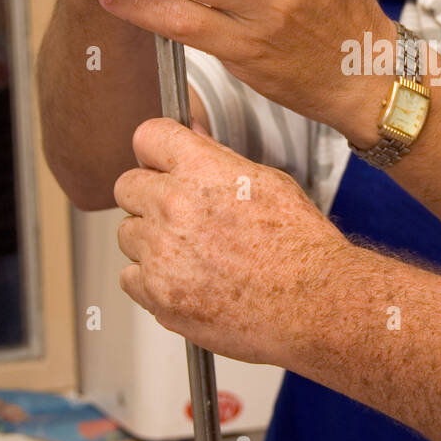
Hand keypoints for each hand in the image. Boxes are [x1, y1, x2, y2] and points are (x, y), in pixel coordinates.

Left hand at [114, 117, 352, 362]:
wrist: (313, 303)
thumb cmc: (300, 247)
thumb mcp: (269, 183)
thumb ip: (219, 160)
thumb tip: (193, 139)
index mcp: (202, 171)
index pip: (147, 138)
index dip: (155, 151)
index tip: (160, 163)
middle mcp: (174, 207)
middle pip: (126, 186)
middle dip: (149, 196)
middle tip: (178, 214)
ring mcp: (162, 253)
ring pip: (128, 234)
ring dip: (151, 241)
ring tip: (192, 254)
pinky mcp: (158, 295)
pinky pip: (130, 278)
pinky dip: (151, 281)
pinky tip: (186, 281)